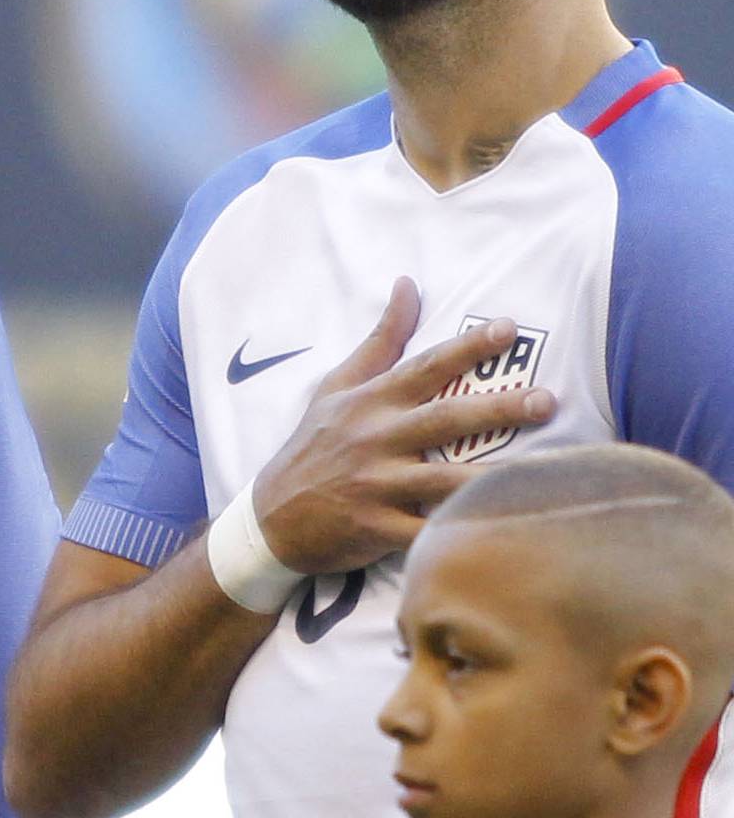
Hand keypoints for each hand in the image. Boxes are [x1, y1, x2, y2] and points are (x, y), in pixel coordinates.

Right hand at [252, 279, 553, 576]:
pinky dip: (459, 534)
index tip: (509, 329)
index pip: (424, 367)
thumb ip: (381, 340)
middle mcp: (375, 439)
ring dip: (491, 477)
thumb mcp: (336, 387)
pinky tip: (498, 533)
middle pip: (445, 419)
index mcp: (370, 402)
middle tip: (547, 402)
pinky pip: (427, 532)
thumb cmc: (313, 446)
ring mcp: (376, 486)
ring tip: (540, 473)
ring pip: (443, 480)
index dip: (467, 347)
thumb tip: (408, 283)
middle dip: (498, 408)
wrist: (269, 518)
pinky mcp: (377, 530)